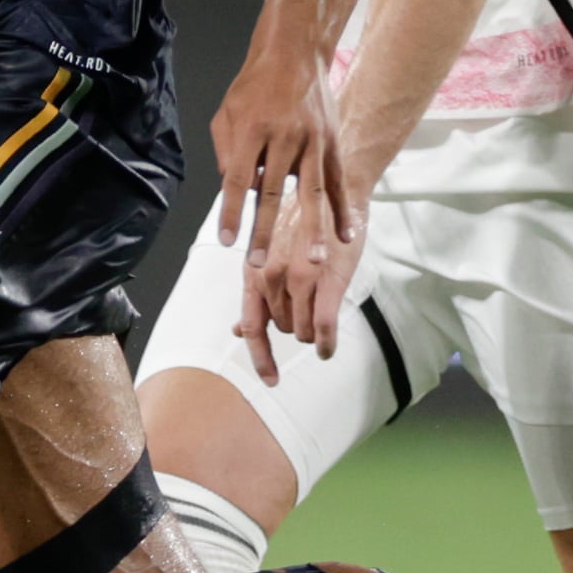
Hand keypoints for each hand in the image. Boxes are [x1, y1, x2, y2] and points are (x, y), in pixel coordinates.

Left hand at [212, 39, 351, 299]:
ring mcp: (312, 140)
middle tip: (258, 263)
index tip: (227, 239)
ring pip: (310, 193)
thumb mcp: (226, 112)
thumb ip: (226, 152)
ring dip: (310, 229)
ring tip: (310, 260)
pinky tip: (344, 236)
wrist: (293, 52)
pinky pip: (336, 182)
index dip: (232, 211)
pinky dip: (341, 211)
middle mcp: (283, 137)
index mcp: (252, 130)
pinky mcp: (332, 142)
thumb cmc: (253, 85)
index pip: (237, 179)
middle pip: (272, 193)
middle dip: (264, 231)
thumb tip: (235, 189)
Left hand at [241, 194, 361, 384]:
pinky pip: (324, 326)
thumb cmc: (302, 224)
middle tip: (310, 303)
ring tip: (323, 304)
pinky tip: (328, 350)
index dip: (260, 358)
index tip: (270, 380)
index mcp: (253, 271)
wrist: (335, 192)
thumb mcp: (268, 255)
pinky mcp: (325, 280)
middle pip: (283, 329)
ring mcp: (297, 279)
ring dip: (312, 330)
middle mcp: (269, 276)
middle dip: (296, 325)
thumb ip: (254, 294)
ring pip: (303, 330)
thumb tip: (237, 330)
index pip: (252, 326)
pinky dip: (326, 343)